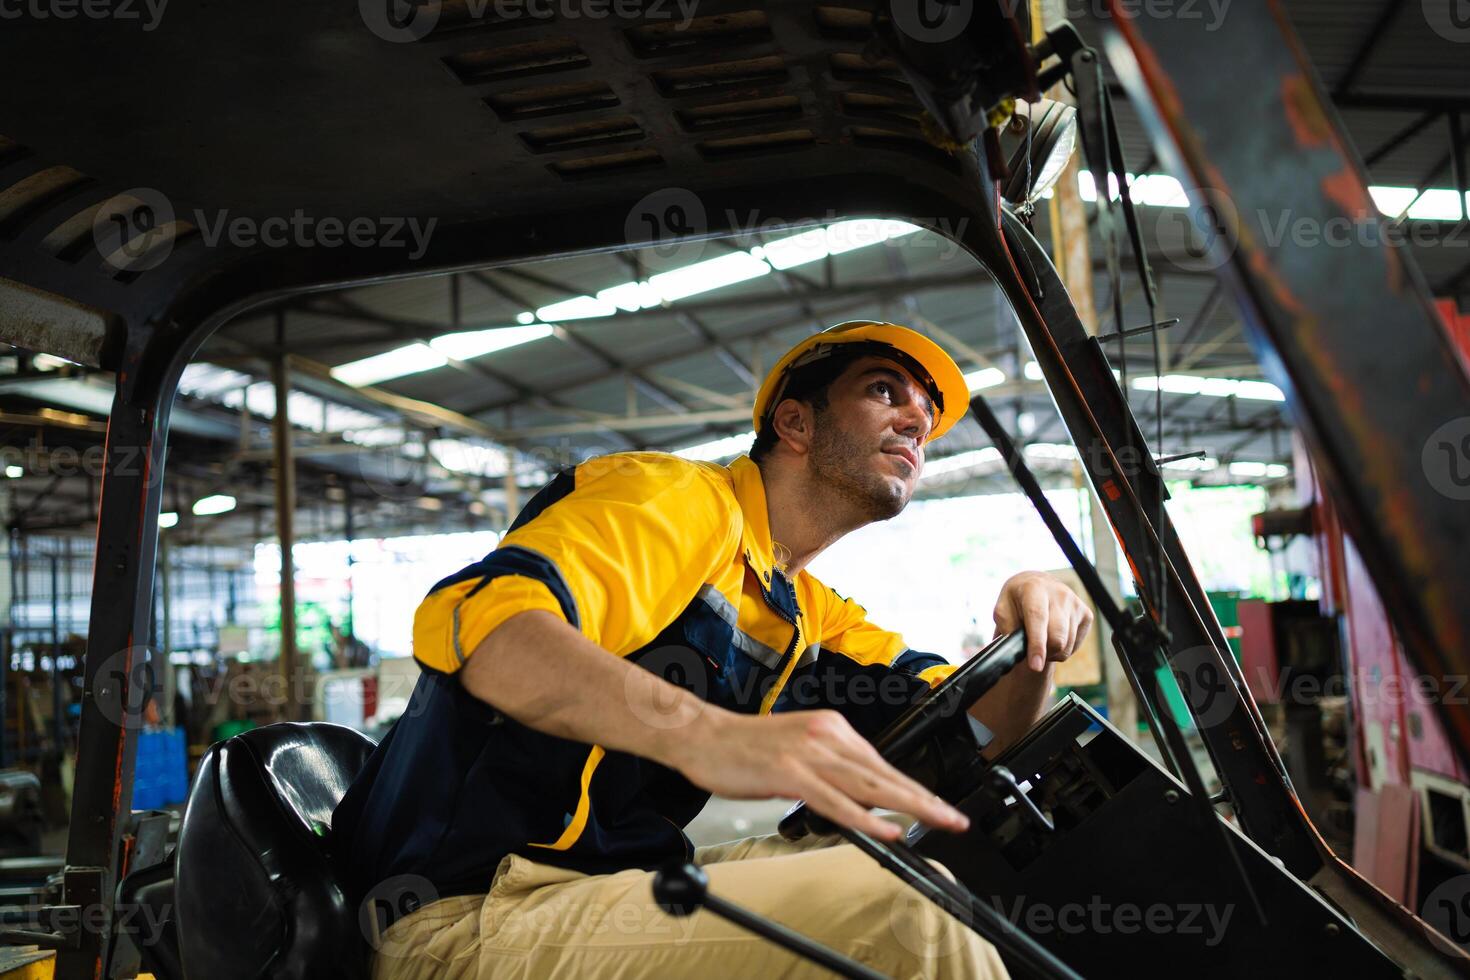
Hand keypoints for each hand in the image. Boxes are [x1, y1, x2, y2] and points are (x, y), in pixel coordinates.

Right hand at [665, 708, 969, 841]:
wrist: (701, 735)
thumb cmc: (742, 747)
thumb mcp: (796, 750)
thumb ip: (827, 769)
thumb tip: (856, 797)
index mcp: (830, 728)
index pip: (880, 762)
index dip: (911, 787)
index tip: (936, 804)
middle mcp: (825, 735)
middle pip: (884, 773)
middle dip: (923, 798)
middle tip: (954, 817)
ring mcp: (809, 754)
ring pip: (869, 785)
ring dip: (908, 806)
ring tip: (936, 821)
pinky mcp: (790, 773)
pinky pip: (835, 801)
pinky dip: (865, 818)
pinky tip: (886, 829)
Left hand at [992, 571, 1093, 672]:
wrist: (1036, 584)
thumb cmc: (1017, 600)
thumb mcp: (1002, 609)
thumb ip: (1007, 627)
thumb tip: (1018, 648)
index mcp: (1034, 588)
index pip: (1038, 618)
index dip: (1037, 644)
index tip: (1035, 666)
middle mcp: (1059, 593)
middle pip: (1057, 637)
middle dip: (1044, 653)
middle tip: (1032, 650)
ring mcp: (1075, 604)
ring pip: (1066, 645)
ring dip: (1052, 651)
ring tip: (1041, 639)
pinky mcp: (1086, 614)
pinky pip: (1075, 645)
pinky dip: (1062, 648)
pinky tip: (1053, 635)